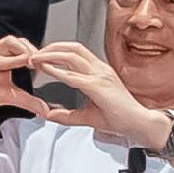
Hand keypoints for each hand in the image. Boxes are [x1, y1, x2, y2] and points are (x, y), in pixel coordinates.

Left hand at [27, 40, 157, 143]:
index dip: (56, 51)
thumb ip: (68, 115)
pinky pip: (74, 76)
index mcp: (99, 72)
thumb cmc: (120, 118)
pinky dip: (57, 71)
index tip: (41, 57)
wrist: (139, 125)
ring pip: (72, 55)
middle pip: (72, 48)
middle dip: (51, 48)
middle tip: (34, 54)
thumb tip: (50, 114)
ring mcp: (100, 76)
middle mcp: (100, 69)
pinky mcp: (99, 86)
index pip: (76, 53)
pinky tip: (46, 70)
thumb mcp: (88, 116)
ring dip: (51, 55)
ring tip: (36, 59)